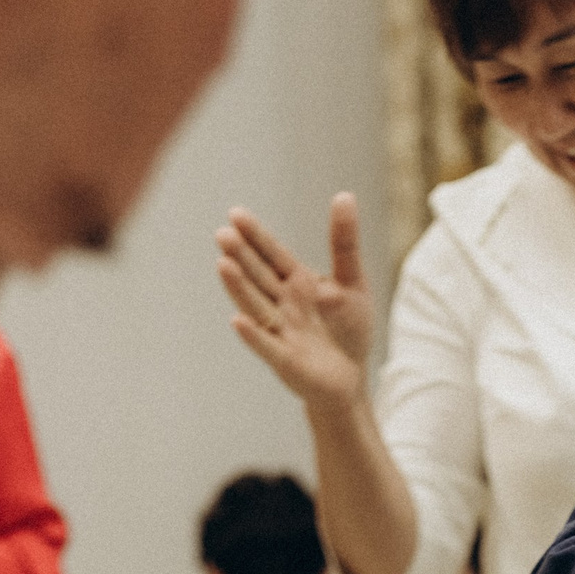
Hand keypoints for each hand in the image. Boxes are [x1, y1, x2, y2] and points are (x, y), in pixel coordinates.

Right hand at [217, 195, 374, 412]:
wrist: (350, 378)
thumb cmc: (348, 328)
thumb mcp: (352, 281)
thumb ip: (344, 243)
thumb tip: (344, 196)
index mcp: (296, 281)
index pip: (272, 254)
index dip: (255, 236)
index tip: (235, 215)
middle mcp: (282, 304)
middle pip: (258, 276)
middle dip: (241, 256)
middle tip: (222, 234)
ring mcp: (281, 331)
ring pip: (256, 306)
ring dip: (239, 288)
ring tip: (223, 265)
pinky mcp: (285, 360)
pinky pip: (267, 346)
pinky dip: (253, 335)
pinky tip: (238, 321)